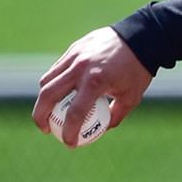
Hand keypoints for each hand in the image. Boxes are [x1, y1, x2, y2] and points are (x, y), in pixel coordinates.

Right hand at [33, 26, 153, 146]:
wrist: (141, 37)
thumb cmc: (138, 70)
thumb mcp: (132, 97)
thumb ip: (114, 115)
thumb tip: (100, 129)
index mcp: (96, 82)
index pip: (74, 113)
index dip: (69, 132)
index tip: (69, 143)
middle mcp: (80, 68)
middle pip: (48, 94)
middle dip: (40, 116)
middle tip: (45, 129)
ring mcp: (74, 56)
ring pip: (48, 80)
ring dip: (43, 98)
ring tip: (48, 111)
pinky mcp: (73, 48)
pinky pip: (56, 68)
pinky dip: (53, 82)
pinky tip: (58, 93)